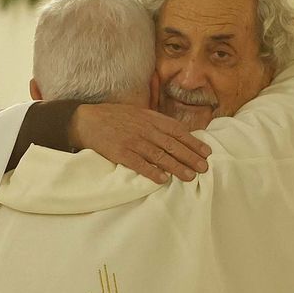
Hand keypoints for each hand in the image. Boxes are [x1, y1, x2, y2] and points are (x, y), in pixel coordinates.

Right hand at [69, 105, 210, 183]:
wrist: (87, 120)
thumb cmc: (114, 117)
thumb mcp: (138, 113)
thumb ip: (156, 123)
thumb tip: (177, 133)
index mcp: (150, 119)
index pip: (177, 131)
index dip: (193, 142)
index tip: (206, 152)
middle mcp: (144, 129)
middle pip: (172, 144)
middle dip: (190, 156)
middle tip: (204, 167)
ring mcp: (132, 141)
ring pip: (159, 155)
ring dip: (176, 167)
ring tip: (190, 176)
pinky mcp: (120, 152)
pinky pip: (139, 164)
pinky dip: (152, 171)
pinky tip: (163, 179)